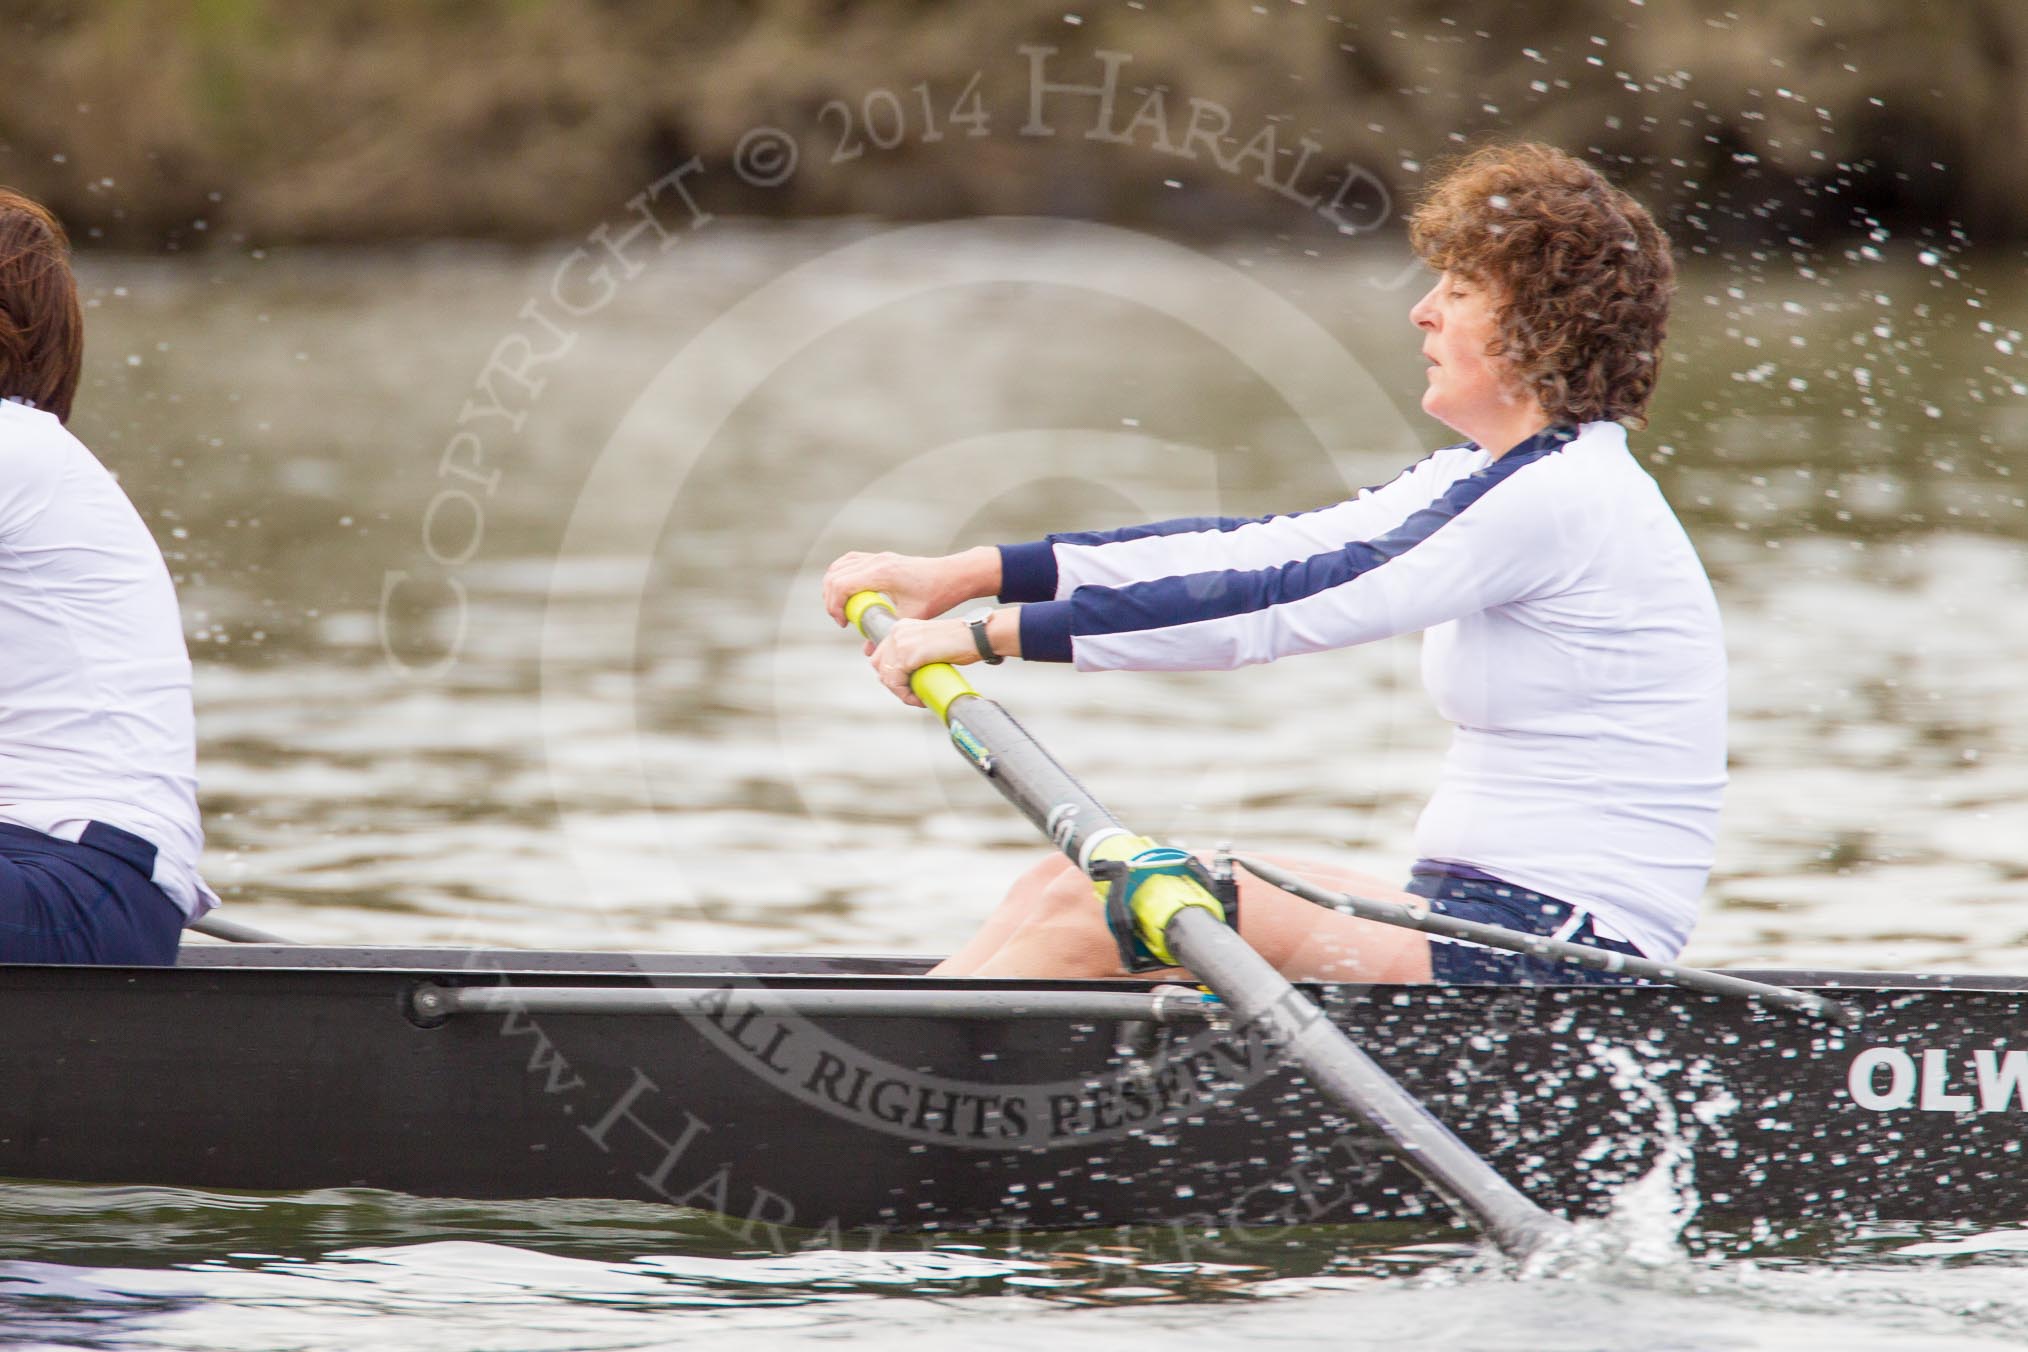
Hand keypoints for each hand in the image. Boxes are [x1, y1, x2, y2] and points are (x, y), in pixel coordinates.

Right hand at [821, 547, 999, 628]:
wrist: (954, 575)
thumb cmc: (937, 595)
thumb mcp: (911, 618)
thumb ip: (886, 633)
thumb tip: (867, 651)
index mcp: (882, 573)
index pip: (841, 585)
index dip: (835, 606)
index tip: (844, 623)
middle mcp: (877, 561)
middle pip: (835, 575)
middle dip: (831, 599)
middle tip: (842, 619)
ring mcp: (878, 557)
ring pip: (839, 565)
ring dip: (834, 586)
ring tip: (843, 607)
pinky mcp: (881, 557)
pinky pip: (850, 561)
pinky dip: (842, 575)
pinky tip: (849, 593)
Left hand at [868, 616, 973, 706]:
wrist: (976, 637)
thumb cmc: (961, 642)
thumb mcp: (930, 643)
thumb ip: (915, 652)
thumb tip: (907, 674)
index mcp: (901, 626)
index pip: (881, 655)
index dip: (890, 675)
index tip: (905, 686)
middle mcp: (897, 631)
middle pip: (879, 666)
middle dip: (893, 684)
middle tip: (912, 693)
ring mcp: (901, 642)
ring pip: (887, 677)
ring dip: (901, 692)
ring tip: (918, 698)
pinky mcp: (907, 654)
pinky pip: (896, 682)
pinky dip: (906, 695)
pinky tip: (920, 698)